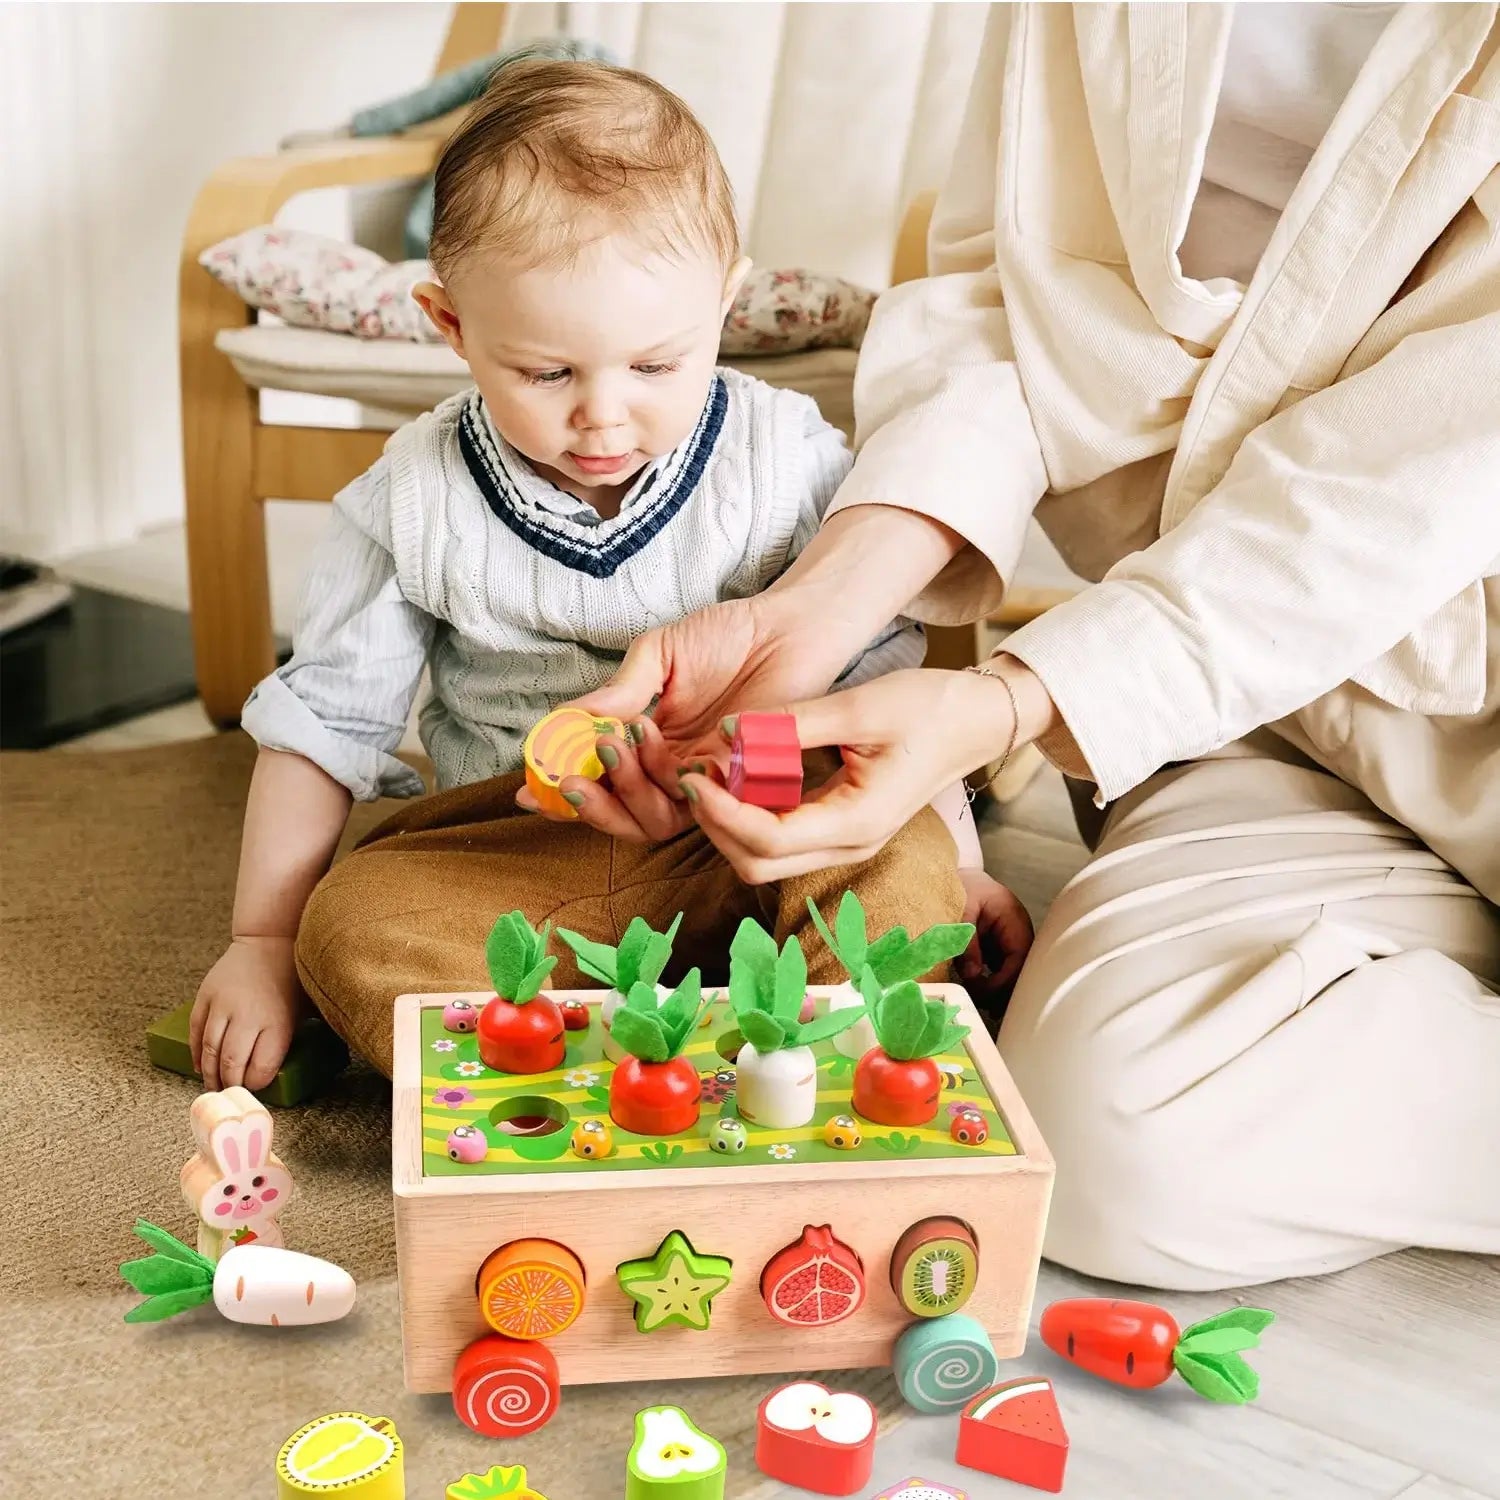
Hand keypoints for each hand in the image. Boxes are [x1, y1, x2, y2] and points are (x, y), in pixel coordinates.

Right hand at [190, 935, 304, 1091]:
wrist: (269, 941)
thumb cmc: (293, 980)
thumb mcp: (306, 1010)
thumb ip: (296, 1039)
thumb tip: (296, 1073)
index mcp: (277, 1021)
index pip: (260, 1068)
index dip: (256, 1084)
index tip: (256, 1088)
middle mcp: (248, 1014)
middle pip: (232, 1063)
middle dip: (231, 1083)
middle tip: (232, 1092)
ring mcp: (223, 1004)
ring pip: (210, 1050)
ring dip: (210, 1074)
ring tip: (215, 1086)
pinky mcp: (206, 995)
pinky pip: (196, 1031)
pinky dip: (196, 1053)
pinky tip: (201, 1066)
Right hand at [519, 592, 860, 839]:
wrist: (788, 626)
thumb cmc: (727, 635)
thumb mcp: (660, 653)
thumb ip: (620, 689)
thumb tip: (567, 720)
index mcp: (648, 745)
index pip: (600, 784)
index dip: (563, 794)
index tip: (528, 791)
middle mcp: (673, 771)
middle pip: (624, 815)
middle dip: (593, 801)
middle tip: (575, 773)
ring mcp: (705, 780)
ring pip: (655, 818)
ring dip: (626, 787)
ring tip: (619, 739)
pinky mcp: (739, 783)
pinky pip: (698, 802)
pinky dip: (669, 779)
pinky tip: (656, 739)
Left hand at [679, 662, 1043, 881]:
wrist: (974, 719)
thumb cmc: (928, 708)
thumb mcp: (859, 706)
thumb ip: (791, 723)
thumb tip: (728, 732)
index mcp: (856, 822)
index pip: (767, 838)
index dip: (720, 811)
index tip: (691, 774)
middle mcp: (849, 846)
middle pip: (756, 863)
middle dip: (713, 825)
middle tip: (688, 776)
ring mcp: (845, 844)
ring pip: (764, 858)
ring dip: (725, 824)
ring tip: (703, 774)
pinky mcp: (840, 831)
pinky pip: (780, 840)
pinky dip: (747, 817)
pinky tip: (733, 778)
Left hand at [954, 868, 1033, 1001]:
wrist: (959, 877)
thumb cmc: (962, 887)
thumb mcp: (961, 911)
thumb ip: (967, 941)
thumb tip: (974, 975)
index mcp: (1014, 919)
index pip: (1019, 957)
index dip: (1004, 980)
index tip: (982, 992)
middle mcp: (1019, 933)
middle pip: (1022, 970)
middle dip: (1005, 991)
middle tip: (982, 1005)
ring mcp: (1012, 942)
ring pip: (1014, 974)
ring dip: (999, 991)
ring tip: (978, 1003)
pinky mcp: (1001, 949)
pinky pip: (1003, 971)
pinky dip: (992, 984)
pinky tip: (978, 994)